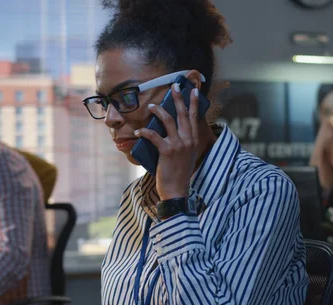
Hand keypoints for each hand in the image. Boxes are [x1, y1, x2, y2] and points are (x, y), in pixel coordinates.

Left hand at [135, 84, 200, 200]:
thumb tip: (172, 130)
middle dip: (178, 98)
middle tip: (174, 86)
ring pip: (169, 121)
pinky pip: (154, 136)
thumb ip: (183, 142)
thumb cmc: (179, 174)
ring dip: (159, 111)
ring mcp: (178, 145)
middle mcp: (188, 140)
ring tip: (151, 106)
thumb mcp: (186, 155)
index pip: (194, 117)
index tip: (192, 90)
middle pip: (183, 114)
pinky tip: (138, 132)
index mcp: (194, 140)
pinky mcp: (167, 151)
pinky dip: (144, 132)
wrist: (176, 190)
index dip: (193, 103)